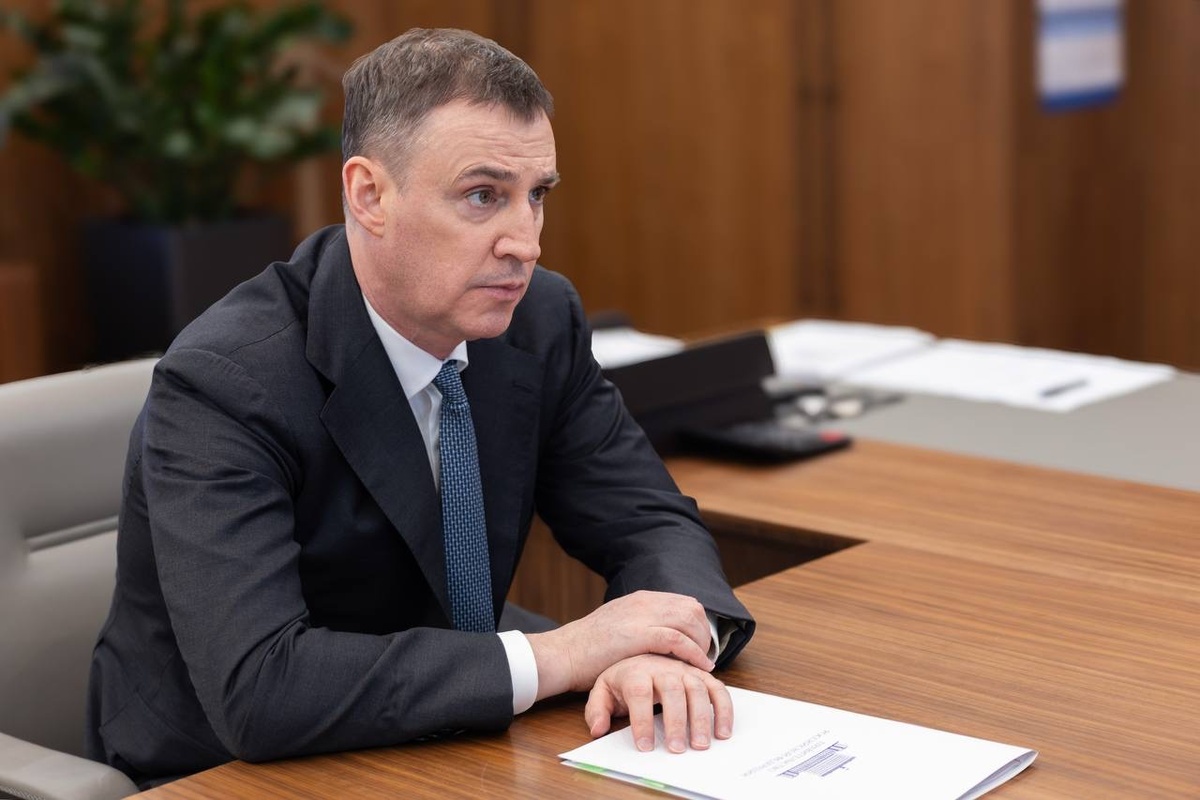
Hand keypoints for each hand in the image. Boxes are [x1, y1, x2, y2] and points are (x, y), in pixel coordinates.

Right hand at [526, 590, 712, 699]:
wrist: (563, 653)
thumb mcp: (618, 627)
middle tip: (703, 657)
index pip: (683, 602)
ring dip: (701, 644)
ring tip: (702, 664)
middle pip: (692, 609)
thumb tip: (662, 640)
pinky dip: (693, 653)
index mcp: (640, 599)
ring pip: (689, 620)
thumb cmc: (588, 649)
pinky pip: (678, 640)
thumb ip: (640, 627)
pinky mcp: (639, 634)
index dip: (698, 625)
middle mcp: (644, 602)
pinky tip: (698, 667)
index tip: (700, 646)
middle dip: (703, 634)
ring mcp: (641, 616)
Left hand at [585, 654, 732, 753]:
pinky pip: (717, 688)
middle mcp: (662, 666)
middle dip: (676, 720)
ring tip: (701, 744)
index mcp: (635, 670)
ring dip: (702, 717)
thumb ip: (597, 709)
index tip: (645, 746)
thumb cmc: (623, 678)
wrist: (638, 651)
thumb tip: (598, 729)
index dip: (642, 719)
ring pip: (697, 687)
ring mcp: (684, 669)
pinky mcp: (700, 675)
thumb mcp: (603, 690)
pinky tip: (722, 731)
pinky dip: (724, 708)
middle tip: (678, 748)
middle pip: (672, 689)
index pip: (639, 692)